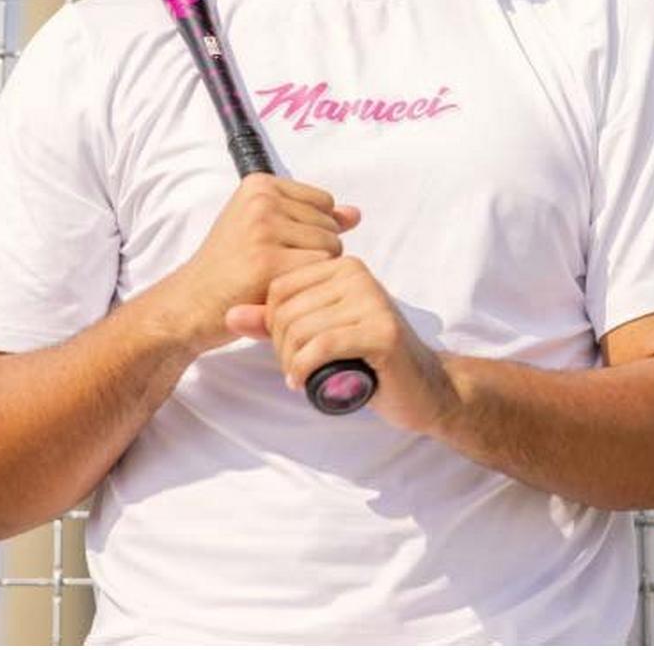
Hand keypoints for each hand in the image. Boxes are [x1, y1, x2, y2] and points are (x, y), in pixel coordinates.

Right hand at [163, 173, 360, 352]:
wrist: (190, 301)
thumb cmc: (231, 266)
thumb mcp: (267, 229)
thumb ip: (311, 217)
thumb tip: (355, 214)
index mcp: (260, 185)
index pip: (324, 202)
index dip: (311, 231)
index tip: (278, 245)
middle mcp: (262, 200)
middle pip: (330, 225)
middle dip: (313, 252)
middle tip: (273, 266)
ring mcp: (264, 229)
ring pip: (331, 247)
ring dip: (312, 271)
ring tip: (275, 278)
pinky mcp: (268, 262)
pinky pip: (319, 270)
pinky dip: (306, 287)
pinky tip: (278, 292)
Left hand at [226, 257, 459, 433]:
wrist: (423, 387)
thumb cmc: (367, 359)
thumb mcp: (315, 335)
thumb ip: (274, 323)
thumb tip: (230, 315)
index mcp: (341, 265)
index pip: (279, 287)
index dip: (271, 324)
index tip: (286, 350)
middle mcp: (357, 274)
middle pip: (286, 309)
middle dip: (280, 347)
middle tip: (294, 369)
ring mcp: (372, 300)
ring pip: (301, 329)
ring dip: (292, 362)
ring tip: (301, 376)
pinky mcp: (381, 331)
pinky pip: (322, 346)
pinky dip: (305, 369)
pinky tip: (306, 383)